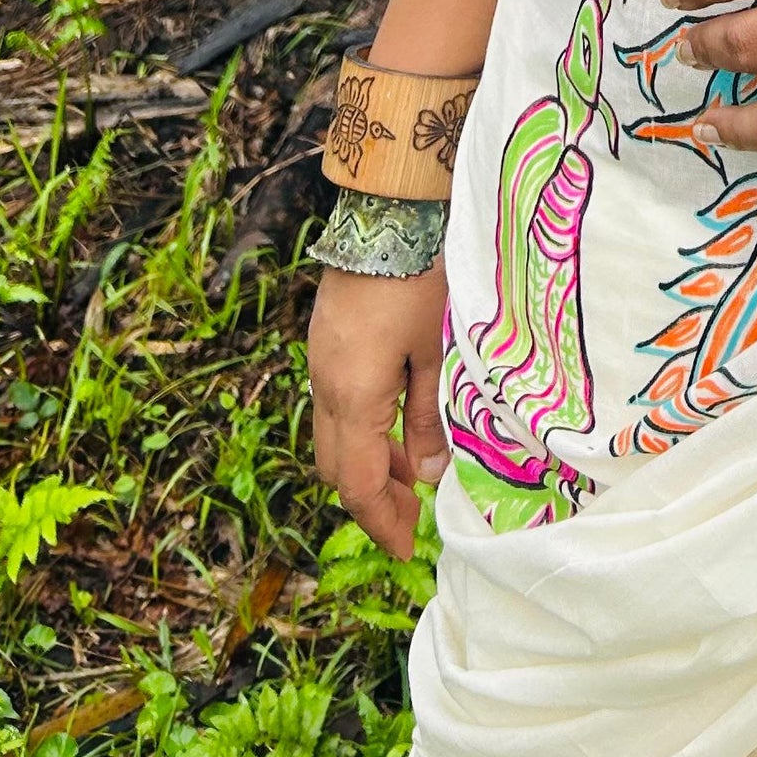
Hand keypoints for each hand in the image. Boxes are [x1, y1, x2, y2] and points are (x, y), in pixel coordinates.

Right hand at [308, 260, 450, 558]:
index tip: (407, 547)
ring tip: (412, 472)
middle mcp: (325, 385)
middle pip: (337, 467)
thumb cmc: (421, 277)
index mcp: (353, 396)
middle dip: (373, 498)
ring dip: (368, 462)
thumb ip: (428, 417)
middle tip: (413, 514)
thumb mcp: (437, 351)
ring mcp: (320, 362)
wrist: (386, 209)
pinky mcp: (326, 342)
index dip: (382, 521)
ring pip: (333, 437)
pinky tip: (396, 423)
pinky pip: (335, 405)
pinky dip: (362, 429)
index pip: (357, 483)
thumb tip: (427, 475)